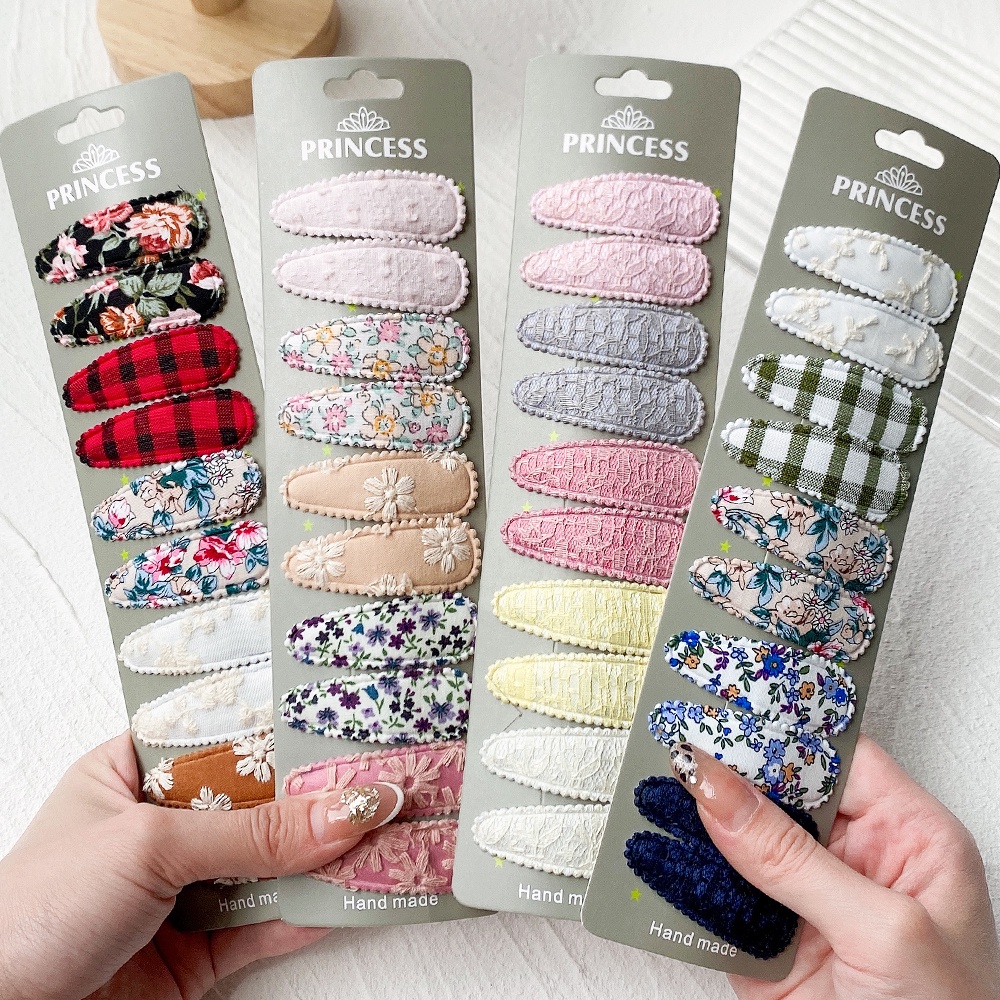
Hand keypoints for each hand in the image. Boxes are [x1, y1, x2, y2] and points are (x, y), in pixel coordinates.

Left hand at [0, 732, 402, 999]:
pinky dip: (308, 914)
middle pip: (257, 803)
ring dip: (323, 857)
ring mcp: (180, 890)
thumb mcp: (149, 845)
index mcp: (133, 772)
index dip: (284, 729)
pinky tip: (349, 895)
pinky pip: (263, 925)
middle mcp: (160, 826)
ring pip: (268, 865)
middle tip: (384, 775)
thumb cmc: (34, 909)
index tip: (347, 720)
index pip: (225, 737)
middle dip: (316, 796)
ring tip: (387, 834)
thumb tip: (349, 809)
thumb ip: (254, 832)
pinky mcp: (195, 952)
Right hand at [670, 735, 999, 998]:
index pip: (834, 756)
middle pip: (776, 791)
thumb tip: (720, 788)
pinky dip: (681, 874)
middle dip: (726, 770)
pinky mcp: (763, 939)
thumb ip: (794, 858)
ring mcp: (803, 899)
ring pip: (737, 839)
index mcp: (906, 836)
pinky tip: (654, 849)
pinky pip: (713, 893)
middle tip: (672, 738)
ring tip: (650, 785)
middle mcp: (852, 859)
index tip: (724, 708)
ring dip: (694, 819)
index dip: (779, 730)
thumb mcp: (882, 931)